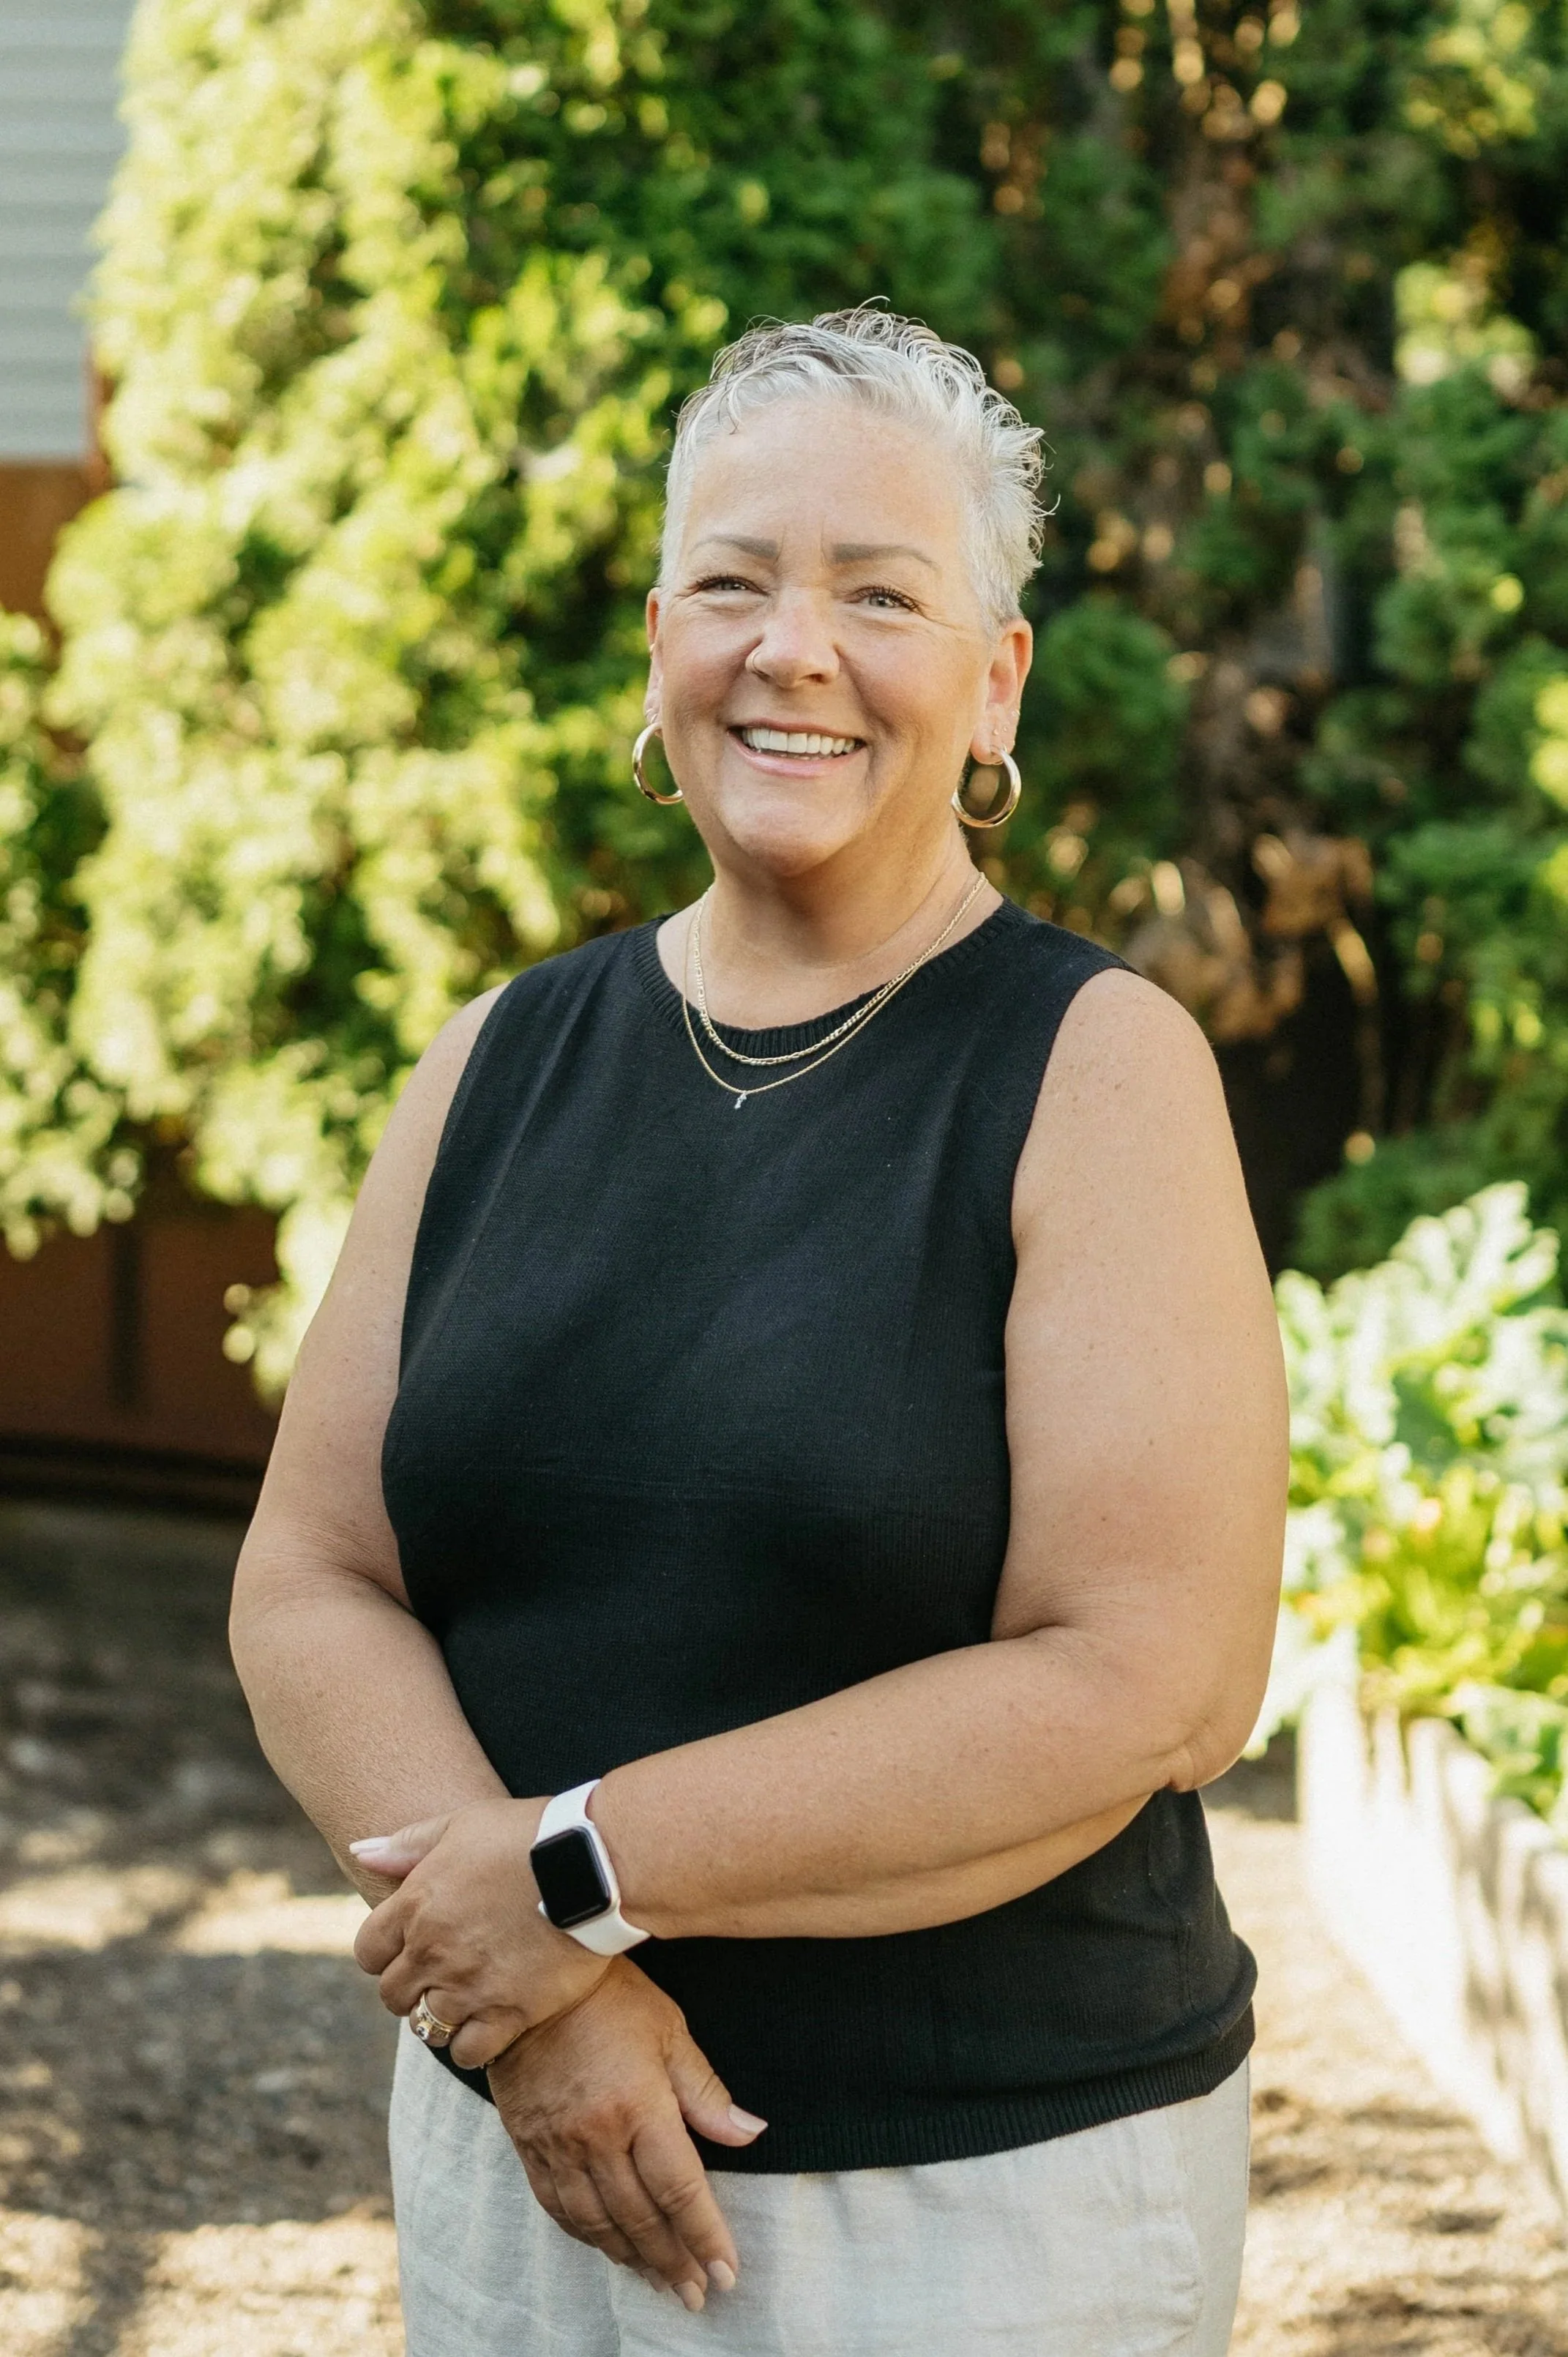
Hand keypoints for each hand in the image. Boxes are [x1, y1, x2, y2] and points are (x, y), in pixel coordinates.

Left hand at [351, 1798, 606, 2066]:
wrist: (592, 1863)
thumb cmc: (527, 1834)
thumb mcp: (462, 1823)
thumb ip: (406, 1843)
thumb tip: (361, 1851)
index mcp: (415, 1904)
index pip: (367, 1952)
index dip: (384, 1953)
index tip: (409, 1948)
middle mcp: (432, 1951)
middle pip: (393, 1994)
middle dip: (410, 1987)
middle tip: (438, 1976)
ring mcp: (468, 1986)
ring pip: (425, 2026)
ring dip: (438, 2016)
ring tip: (463, 2001)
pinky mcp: (508, 2012)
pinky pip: (469, 2052)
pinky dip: (472, 2045)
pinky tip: (488, 2025)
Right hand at [488, 1958, 765, 2308]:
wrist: (528, 1976)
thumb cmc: (609, 1996)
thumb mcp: (669, 2030)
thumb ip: (706, 2091)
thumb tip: (751, 2133)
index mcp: (638, 2107)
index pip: (680, 2189)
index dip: (706, 2235)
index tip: (727, 2273)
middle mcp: (595, 2136)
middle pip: (641, 2218)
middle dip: (673, 2261)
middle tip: (697, 2294)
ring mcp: (557, 2145)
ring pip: (598, 2222)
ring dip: (632, 2258)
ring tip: (659, 2280)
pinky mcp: (528, 2144)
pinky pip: (558, 2207)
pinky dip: (586, 2236)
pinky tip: (607, 2247)